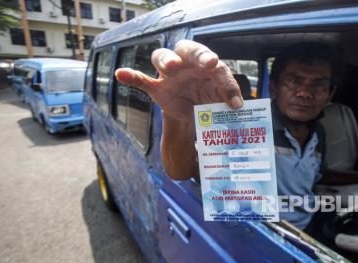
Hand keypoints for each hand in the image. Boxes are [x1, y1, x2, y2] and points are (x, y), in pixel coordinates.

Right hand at [115, 40, 242, 121]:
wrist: (197, 118)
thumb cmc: (211, 99)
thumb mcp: (223, 97)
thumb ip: (229, 95)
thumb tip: (236, 105)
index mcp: (204, 62)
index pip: (210, 59)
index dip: (213, 63)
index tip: (215, 66)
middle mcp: (186, 63)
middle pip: (186, 48)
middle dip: (195, 54)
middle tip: (204, 63)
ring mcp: (169, 75)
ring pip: (162, 57)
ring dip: (166, 60)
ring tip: (171, 67)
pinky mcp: (157, 89)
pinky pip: (142, 81)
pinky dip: (132, 77)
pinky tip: (121, 74)